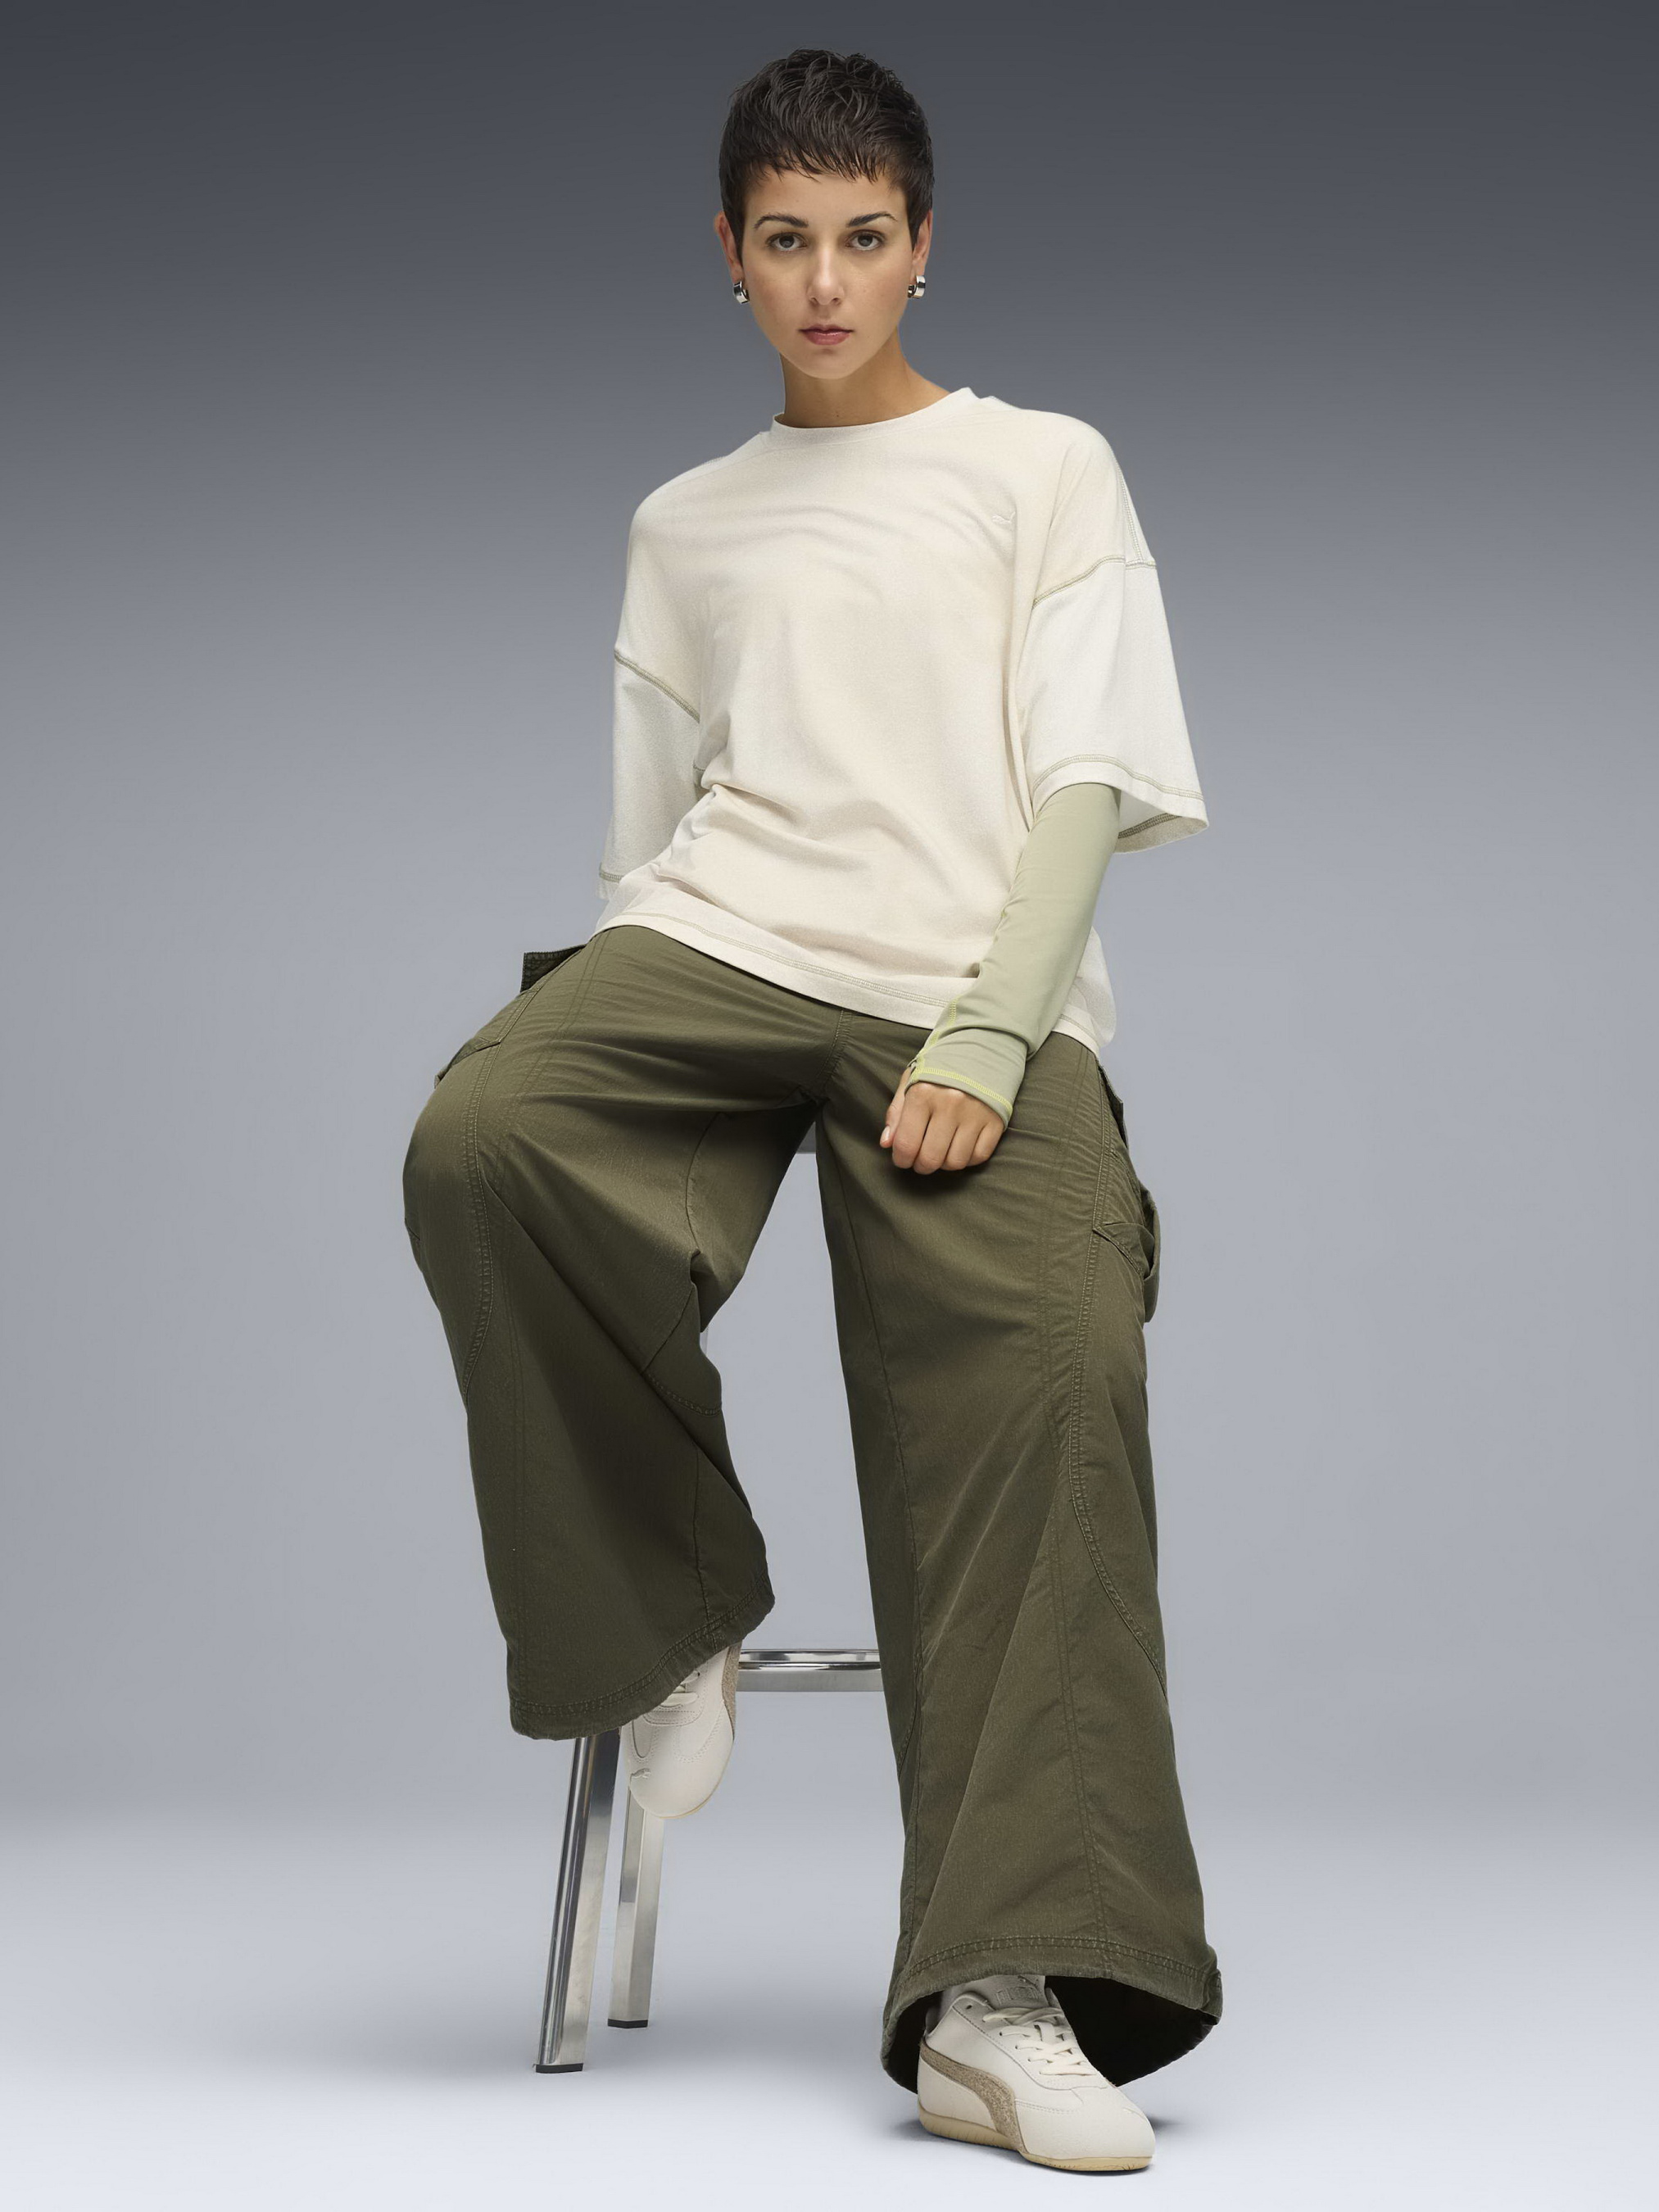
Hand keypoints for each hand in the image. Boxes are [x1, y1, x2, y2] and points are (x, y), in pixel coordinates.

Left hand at [880, 1067, 1005, 1172]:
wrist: (982, 1048)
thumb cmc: (940, 1069)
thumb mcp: (911, 1082)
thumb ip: (896, 1113)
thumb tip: (887, 1143)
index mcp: (923, 1094)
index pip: (906, 1145)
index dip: (901, 1159)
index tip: (903, 1159)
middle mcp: (950, 1105)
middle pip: (930, 1159)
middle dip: (921, 1166)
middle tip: (921, 1160)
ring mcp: (975, 1114)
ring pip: (955, 1162)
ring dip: (944, 1164)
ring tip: (941, 1151)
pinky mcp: (995, 1121)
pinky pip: (979, 1156)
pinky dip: (967, 1159)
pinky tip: (960, 1147)